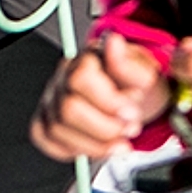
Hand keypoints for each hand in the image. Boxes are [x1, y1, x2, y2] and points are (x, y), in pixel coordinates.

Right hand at [35, 34, 171, 160]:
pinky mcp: (46, 122)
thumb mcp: (146, 72)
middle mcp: (63, 78)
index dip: (108, 101)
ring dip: (95, 144)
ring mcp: (51, 101)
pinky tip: (98, 146)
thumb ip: (128, 63)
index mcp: (87, 59)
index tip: (131, 112)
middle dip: (105, 127)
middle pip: (68, 109)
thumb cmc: (138, 84)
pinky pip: (48, 141)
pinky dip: (76, 149)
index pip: (80, 79)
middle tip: (129, 129)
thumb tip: (114, 42)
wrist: (136, 100)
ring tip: (120, 141)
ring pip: (57, 129)